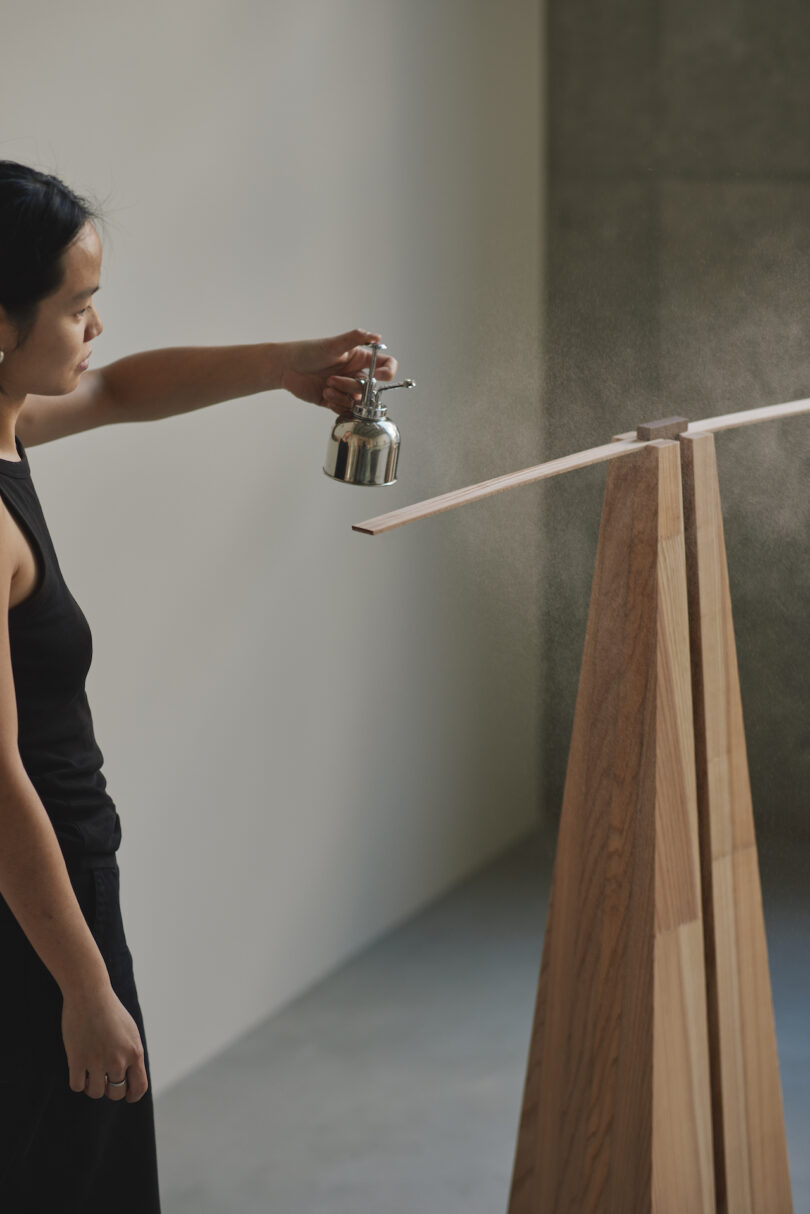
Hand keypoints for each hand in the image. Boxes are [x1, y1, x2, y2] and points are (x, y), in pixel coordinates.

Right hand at [61, 982, 148, 1102]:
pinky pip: (78, 1086)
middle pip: (116, 1093)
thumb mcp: (130, 1031)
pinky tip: (79, 1071)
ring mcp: (97, 1061)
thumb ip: (132, 1054)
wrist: (89, 994)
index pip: (139, 1087)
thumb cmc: (110, 1010)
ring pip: (96, 1092)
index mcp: (135, 1052)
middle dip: (111, 1089)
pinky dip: (79, 1082)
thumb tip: (130, 1075)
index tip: (127, 1096)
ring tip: (90, 1074)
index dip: (133, 1095)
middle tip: (104, 1079)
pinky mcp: (77, 1060)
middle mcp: (118, 1060)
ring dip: (93, 1087)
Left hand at [279, 329, 397, 413]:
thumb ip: (356, 338)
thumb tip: (377, 337)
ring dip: (342, 396)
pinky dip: (337, 404)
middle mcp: (355, 373)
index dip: (387, 372)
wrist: (287, 367)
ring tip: (326, 388)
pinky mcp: (335, 400)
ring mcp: (346, 388)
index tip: (378, 376)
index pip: (385, 365)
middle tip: (331, 379)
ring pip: (358, 401)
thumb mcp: (333, 344)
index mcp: (359, 358)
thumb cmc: (308, 351)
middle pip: (370, 388)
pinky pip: (346, 410)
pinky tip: (325, 396)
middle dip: (351, 386)